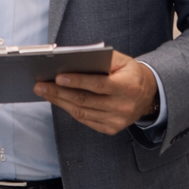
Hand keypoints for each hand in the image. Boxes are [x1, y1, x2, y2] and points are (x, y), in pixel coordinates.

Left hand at [34, 49, 158, 135]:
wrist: (148, 95)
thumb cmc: (129, 74)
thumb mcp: (122, 61)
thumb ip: (102, 59)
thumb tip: (74, 60)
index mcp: (127, 86)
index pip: (98, 85)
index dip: (77, 81)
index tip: (57, 77)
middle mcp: (123, 106)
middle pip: (85, 100)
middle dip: (59, 92)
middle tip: (40, 85)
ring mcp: (117, 120)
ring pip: (82, 112)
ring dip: (60, 102)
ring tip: (44, 92)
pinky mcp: (111, 129)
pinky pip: (85, 120)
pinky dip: (69, 109)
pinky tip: (58, 101)